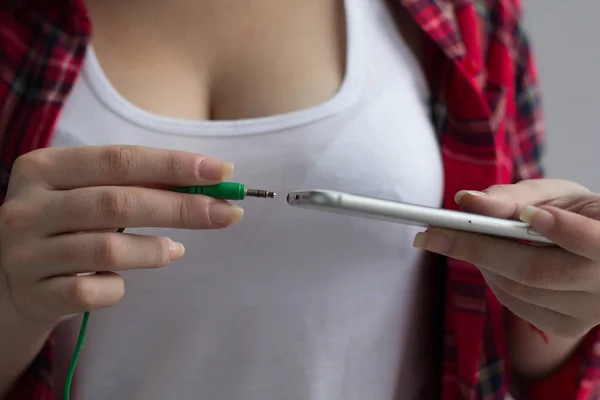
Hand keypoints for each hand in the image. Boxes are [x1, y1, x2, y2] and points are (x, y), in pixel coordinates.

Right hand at [0, 146, 240, 324]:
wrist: (9, 280)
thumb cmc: (65, 226)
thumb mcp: (86, 193)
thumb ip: (136, 184)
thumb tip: (210, 182)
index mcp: (43, 168)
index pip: (119, 159)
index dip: (174, 165)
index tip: (221, 171)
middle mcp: (27, 207)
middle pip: (119, 202)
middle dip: (182, 207)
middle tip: (227, 212)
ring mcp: (26, 254)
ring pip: (108, 248)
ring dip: (155, 249)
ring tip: (176, 250)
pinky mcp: (34, 295)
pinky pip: (94, 291)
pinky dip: (118, 286)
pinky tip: (120, 280)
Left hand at [413, 179, 599, 338]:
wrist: (598, 246)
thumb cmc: (576, 212)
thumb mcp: (555, 193)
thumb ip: (514, 196)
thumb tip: (466, 201)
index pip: (594, 242)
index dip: (564, 230)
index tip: (528, 214)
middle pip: (537, 272)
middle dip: (478, 249)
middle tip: (432, 233)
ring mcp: (587, 313)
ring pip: (519, 290)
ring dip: (480, 261)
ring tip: (454, 238)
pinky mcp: (565, 326)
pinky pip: (516, 302)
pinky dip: (491, 277)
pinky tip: (484, 258)